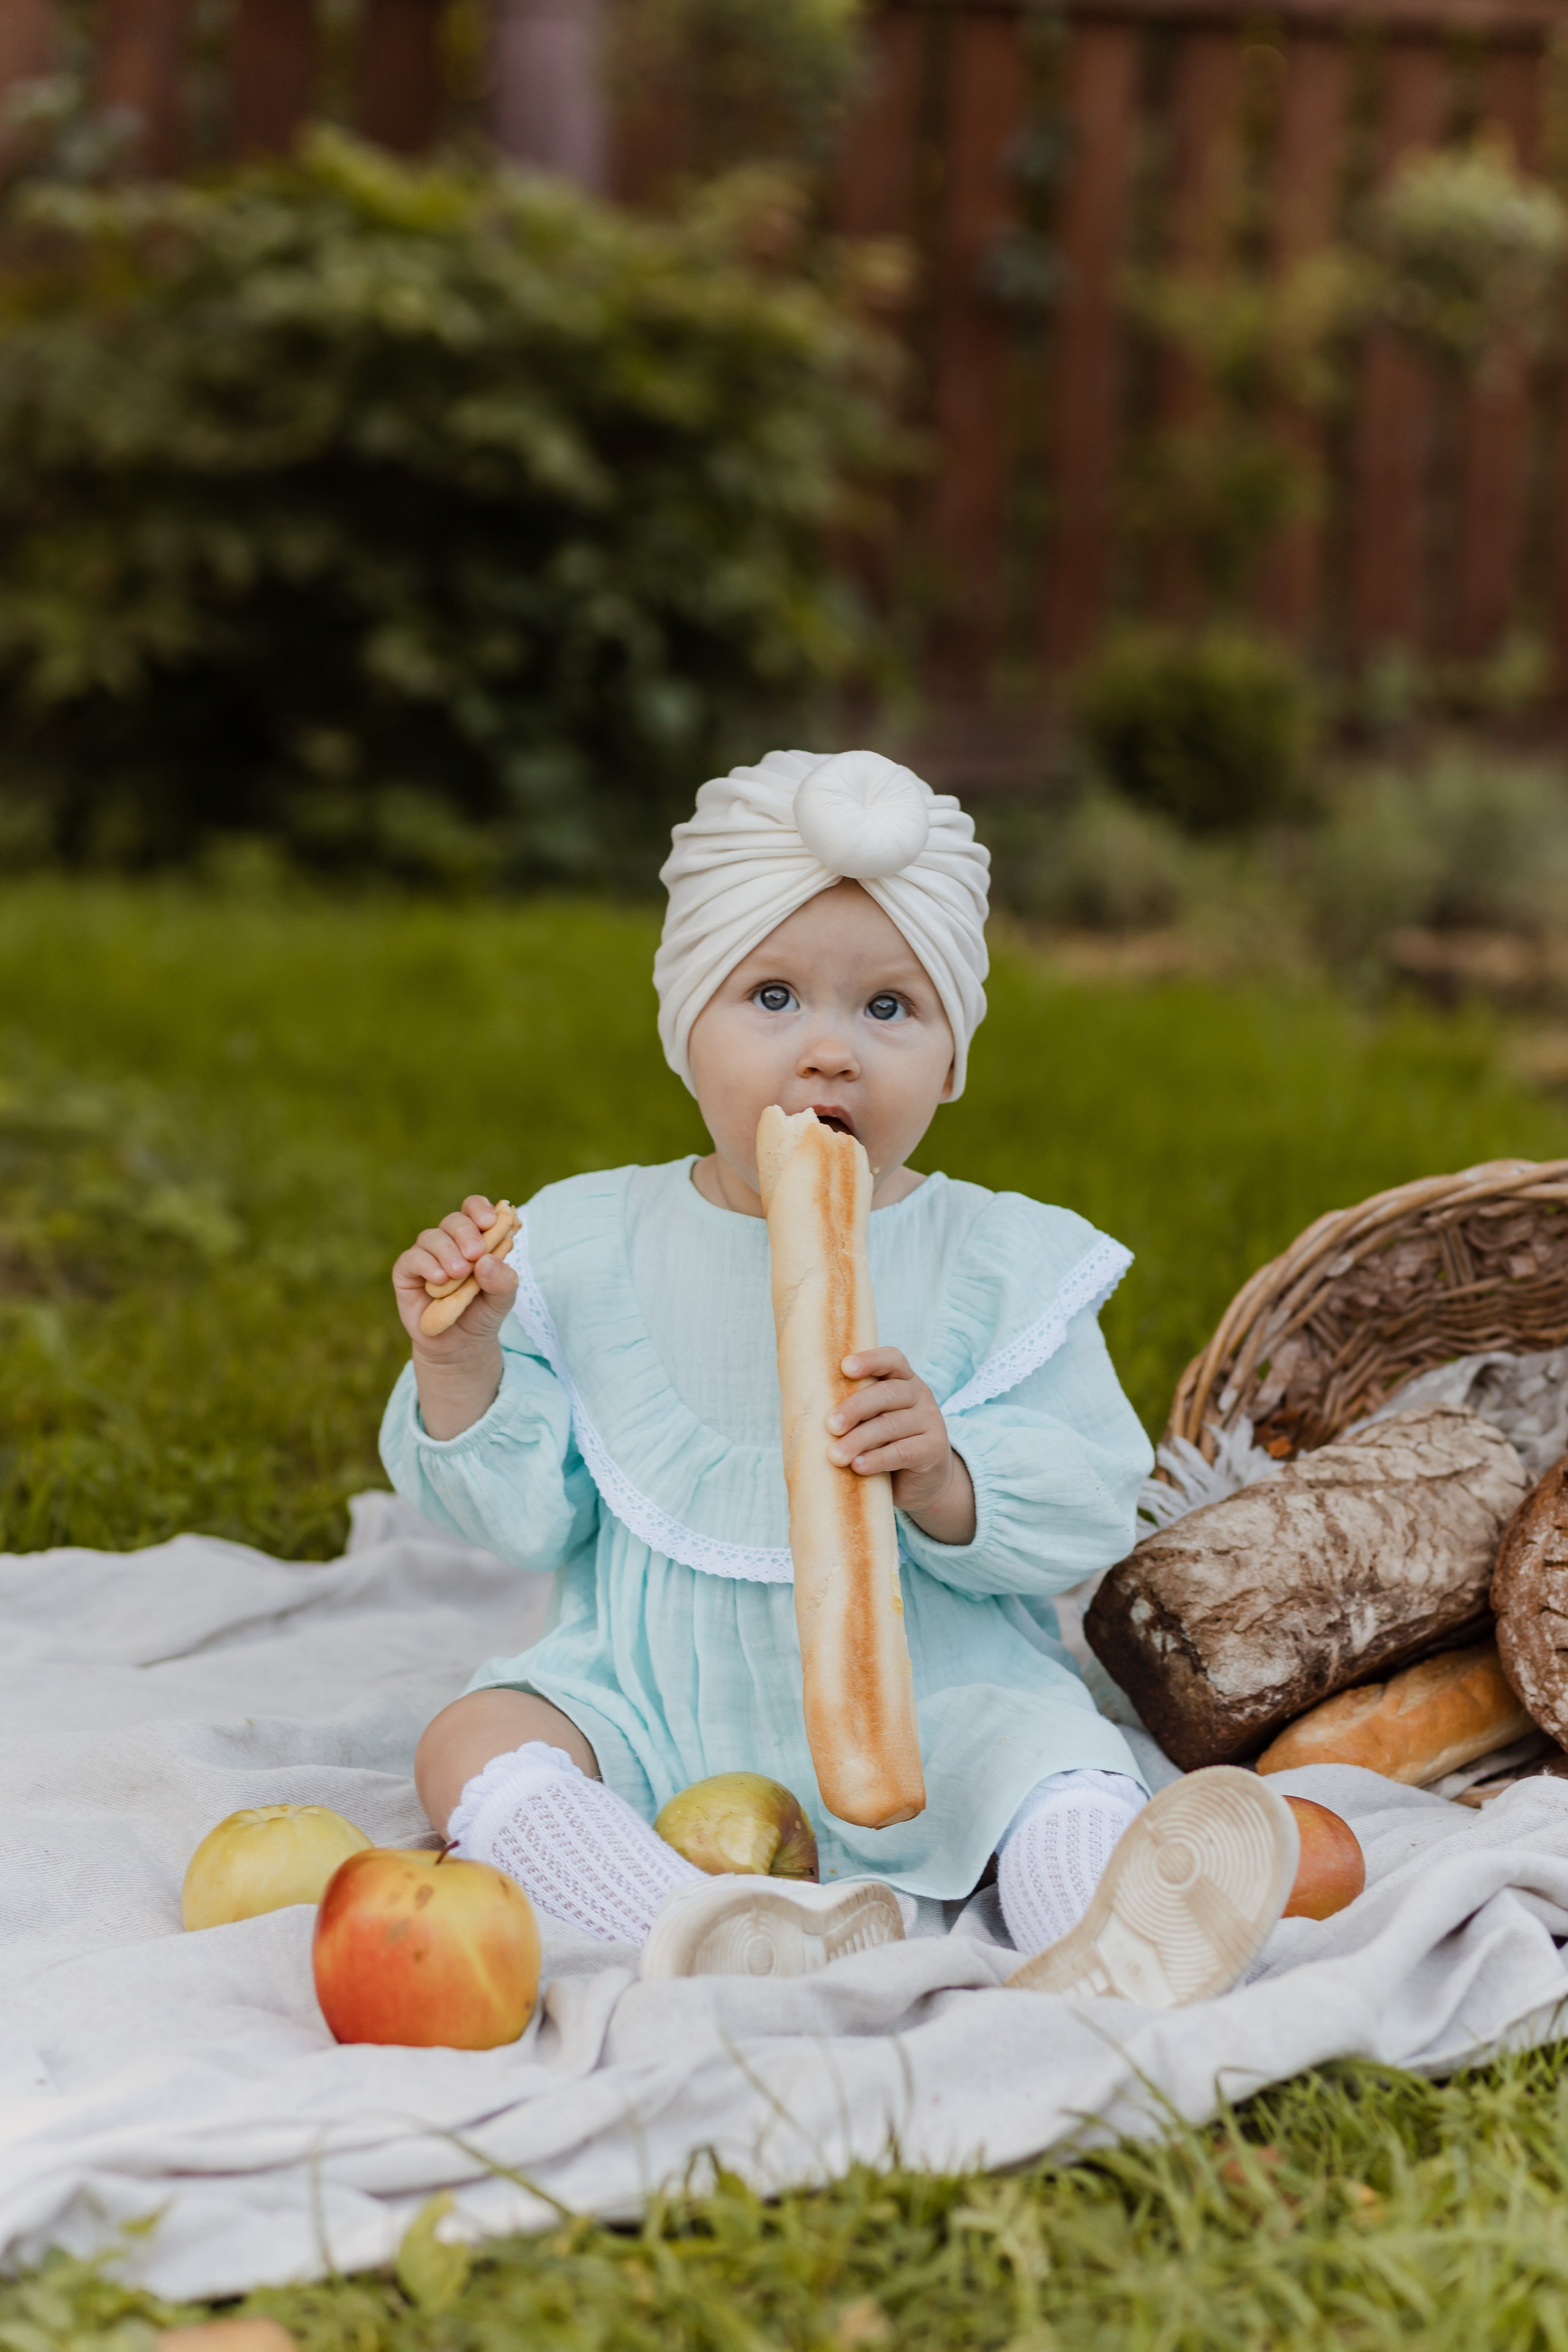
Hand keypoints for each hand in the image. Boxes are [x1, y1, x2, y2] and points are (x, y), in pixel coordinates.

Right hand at [393, 1196, 518, 1438]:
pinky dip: (426, 1265)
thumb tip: (487, 1260)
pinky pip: (412, 1258)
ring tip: (459, 1273)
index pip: (474, 1209)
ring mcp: (427, 1255)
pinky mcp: (407, 1272)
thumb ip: (503, 1281)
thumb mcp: (502, 1300)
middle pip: (454, 1221)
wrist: (460, 1346)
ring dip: (447, 1251)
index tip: (490, 1220)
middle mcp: (450, 1242)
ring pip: (432, 1237)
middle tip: (476, 1253)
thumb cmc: (482, 1314)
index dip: (480, 1208)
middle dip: (466, 1233)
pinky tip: (439, 1279)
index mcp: (475, 1239)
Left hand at [826, 1347, 975, 1544]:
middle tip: (829, 1425)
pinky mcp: (934, 1450)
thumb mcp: (873, 1421)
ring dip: (859, 1439)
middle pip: (886, 1394)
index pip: (892, 1360)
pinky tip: (859, 1466)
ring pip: (891, 1425)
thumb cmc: (886, 1444)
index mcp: (902, 1380)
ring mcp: (930, 1422)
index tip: (844, 1368)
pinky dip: (878, 1459)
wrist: (925, 1480)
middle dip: (854, 1408)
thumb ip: (852, 1412)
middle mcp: (919, 1395)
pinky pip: (904, 1451)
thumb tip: (804, 1413)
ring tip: (835, 1455)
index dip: (870, 1360)